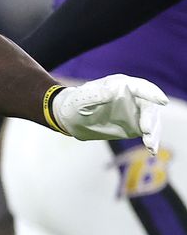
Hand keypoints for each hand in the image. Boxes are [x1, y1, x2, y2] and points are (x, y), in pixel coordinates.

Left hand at [50, 74, 167, 152]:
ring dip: (153, 132)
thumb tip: (111, 92)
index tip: (162, 101)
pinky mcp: (136, 126)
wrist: (72, 119)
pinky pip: (148, 133)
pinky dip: (152, 141)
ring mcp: (136, 112)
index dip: (152, 93)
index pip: (140, 87)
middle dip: (151, 118)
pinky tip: (151, 150)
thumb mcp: (81, 99)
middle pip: (149, 106)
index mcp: (119, 85)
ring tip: (149, 144)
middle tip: (146, 131)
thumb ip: (95, 95)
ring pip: (152, 121)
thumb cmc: (75, 104)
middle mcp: (132, 97)